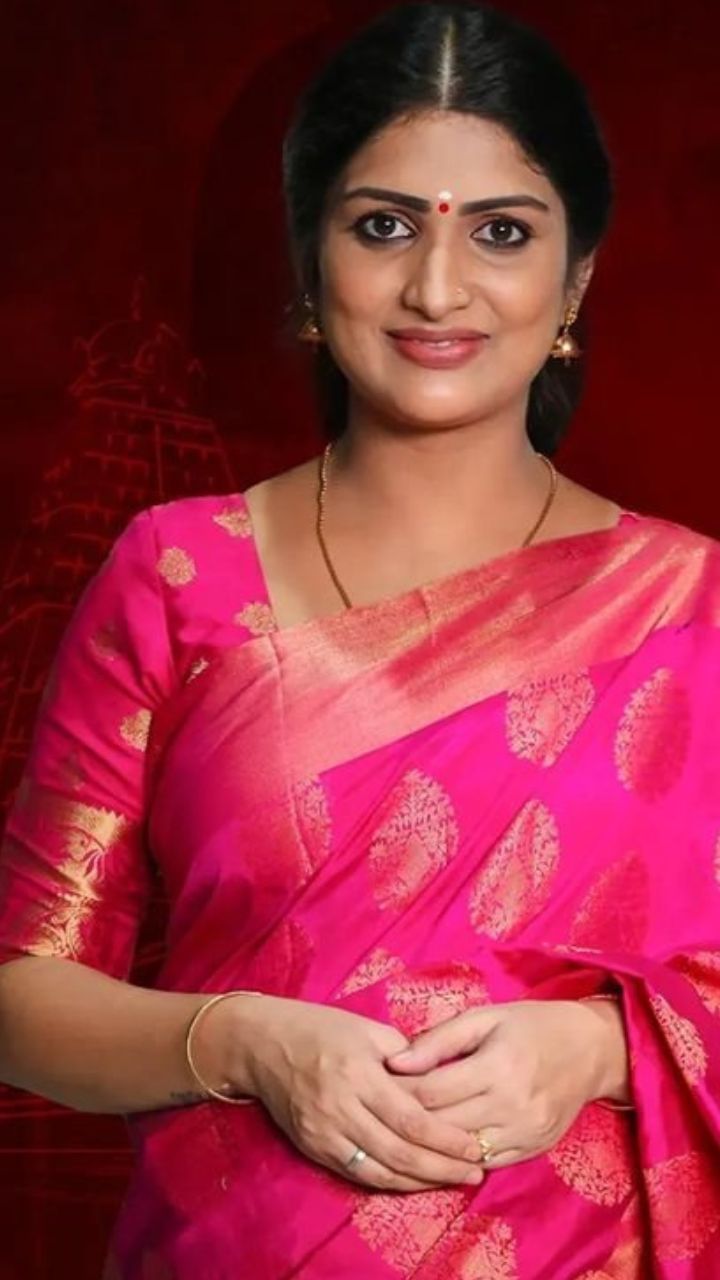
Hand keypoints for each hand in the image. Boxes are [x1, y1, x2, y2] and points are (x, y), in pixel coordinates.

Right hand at [229, 996, 486, 1191]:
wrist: (261, 1044)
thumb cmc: (320, 1028)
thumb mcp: (366, 1028)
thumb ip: (406, 1055)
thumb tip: (443, 1080)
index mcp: (358, 1073)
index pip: (411, 1117)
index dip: (446, 1139)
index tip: (475, 1147)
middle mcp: (340, 1107)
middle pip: (399, 1151)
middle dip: (441, 1168)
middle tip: (476, 1172)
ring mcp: (323, 1132)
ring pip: (379, 1171)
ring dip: (420, 1182)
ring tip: (453, 1182)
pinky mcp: (312, 1147)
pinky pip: (357, 1174)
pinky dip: (389, 1182)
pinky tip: (413, 1181)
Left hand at [387, 999, 628, 1169]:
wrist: (591, 1049)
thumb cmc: (531, 1025)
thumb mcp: (484, 1018)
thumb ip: (438, 1040)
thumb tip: (393, 1063)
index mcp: (498, 1066)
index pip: (432, 1092)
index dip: (399, 1093)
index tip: (377, 1087)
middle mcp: (512, 1105)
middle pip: (442, 1126)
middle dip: (407, 1122)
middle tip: (381, 1113)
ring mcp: (525, 1133)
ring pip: (460, 1152)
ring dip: (429, 1146)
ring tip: (403, 1133)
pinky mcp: (533, 1150)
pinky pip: (485, 1164)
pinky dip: (458, 1159)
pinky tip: (438, 1148)